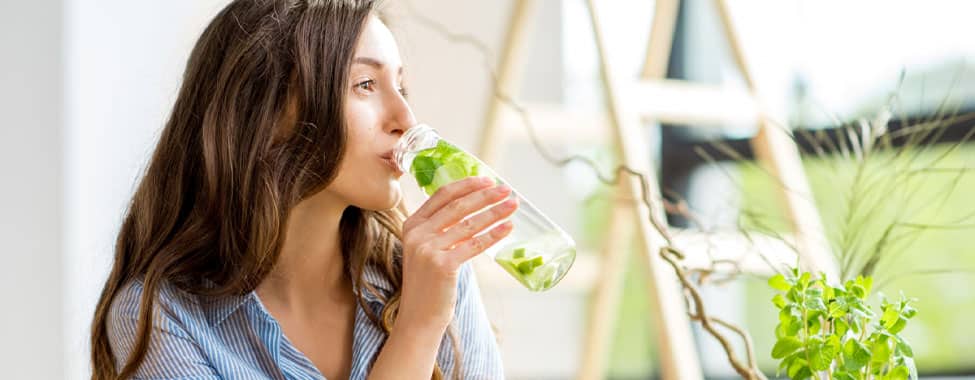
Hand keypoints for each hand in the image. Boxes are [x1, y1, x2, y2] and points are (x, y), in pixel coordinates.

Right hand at [397, 176, 516, 331]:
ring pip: (469, 223)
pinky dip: (494, 234)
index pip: (441, 195)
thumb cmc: (429, 283)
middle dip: (485, 195)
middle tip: (507, 189)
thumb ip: (441, 229)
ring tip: (513, 205)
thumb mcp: (427, 250)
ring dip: (495, 212)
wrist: (419, 317)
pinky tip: (508, 227)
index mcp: (411, 225)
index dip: (466, 185)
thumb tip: (474, 208)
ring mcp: (428, 249)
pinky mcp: (443, 265)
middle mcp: (417, 234)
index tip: (487, 179)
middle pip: (458, 206)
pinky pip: (474, 244)